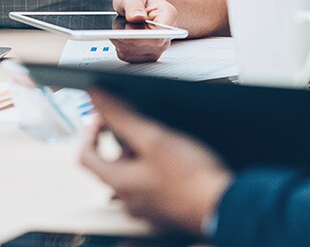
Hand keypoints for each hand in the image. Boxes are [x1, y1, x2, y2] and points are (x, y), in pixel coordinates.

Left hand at [80, 90, 232, 234]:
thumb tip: (96, 97)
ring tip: (163, 140)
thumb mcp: (153, 138)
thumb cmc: (191, 177)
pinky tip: (176, 160)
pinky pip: (151, 186)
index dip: (90, 131)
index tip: (103, 117)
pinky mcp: (165, 211)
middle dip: (121, 140)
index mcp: (119, 183)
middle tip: (140, 124)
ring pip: (133, 175)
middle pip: (110, 164)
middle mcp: (128, 200)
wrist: (224, 205)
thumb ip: (121, 116)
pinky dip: (156, 169)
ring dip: (141, 154)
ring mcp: (147, 209)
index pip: (85, 156)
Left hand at [112, 0, 176, 62]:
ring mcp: (156, 49)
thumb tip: (136, 17)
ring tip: (125, 22)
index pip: (157, 38)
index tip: (125, 29)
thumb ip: (133, 4)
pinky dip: (119, 44)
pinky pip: (125, 55)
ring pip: (130, 51)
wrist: (143, 2)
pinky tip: (124, 32)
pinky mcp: (144, 56)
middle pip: (140, 46)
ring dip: (120, 38)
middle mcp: (165, 37)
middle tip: (124, 17)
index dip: (139, 37)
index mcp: (168, 17)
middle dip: (124, 33)